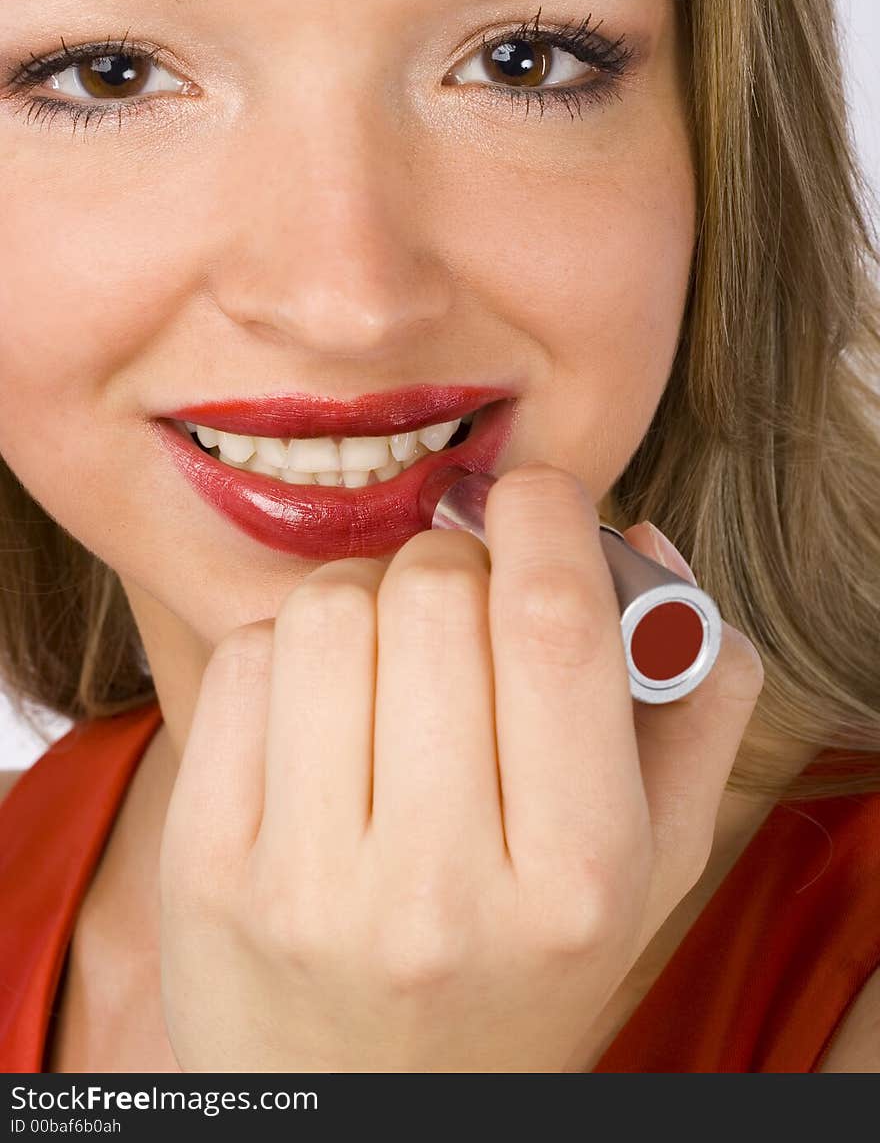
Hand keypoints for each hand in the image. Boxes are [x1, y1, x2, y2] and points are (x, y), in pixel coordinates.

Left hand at [158, 461, 763, 1071]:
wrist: (365, 1112)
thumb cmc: (519, 970)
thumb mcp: (651, 867)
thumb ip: (690, 704)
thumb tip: (637, 540)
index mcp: (576, 881)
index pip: (555, 623)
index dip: (545, 516)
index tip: (536, 500)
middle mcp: (438, 891)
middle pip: (432, 594)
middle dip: (454, 564)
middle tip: (463, 609)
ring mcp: (307, 885)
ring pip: (327, 609)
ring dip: (366, 601)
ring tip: (387, 666)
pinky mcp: (206, 869)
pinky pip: (244, 662)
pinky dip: (288, 653)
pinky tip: (320, 720)